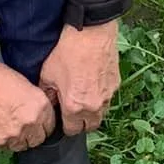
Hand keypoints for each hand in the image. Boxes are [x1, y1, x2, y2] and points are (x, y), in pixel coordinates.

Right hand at [0, 52, 54, 150]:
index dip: (43, 125)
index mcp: (40, 106)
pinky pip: (5, 146)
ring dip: (18, 139)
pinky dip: (3, 139)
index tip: (38, 124)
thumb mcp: (25, 85)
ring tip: (7, 124)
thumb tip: (39, 116)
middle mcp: (30, 123)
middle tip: (22, 125)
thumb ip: (35, 104)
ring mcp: (13, 134)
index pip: (50, 127)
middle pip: (37, 140)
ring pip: (21, 146)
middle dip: (32, 134)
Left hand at [40, 19, 119, 135]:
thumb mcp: (47, 74)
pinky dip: (101, 96)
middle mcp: (93, 106)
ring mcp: (107, 95)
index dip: (65, 125)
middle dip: (81, 122)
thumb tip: (48, 103)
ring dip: (93, 110)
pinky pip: (108, 98)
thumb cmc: (68, 51)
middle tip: (73, 110)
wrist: (90, 32)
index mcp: (74, 107)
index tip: (62, 117)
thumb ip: (47, 95)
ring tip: (83, 95)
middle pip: (90, 126)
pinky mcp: (116, 84)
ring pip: (101, 114)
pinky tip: (93, 82)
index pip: (72, 130)